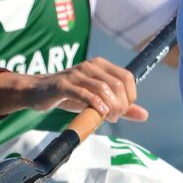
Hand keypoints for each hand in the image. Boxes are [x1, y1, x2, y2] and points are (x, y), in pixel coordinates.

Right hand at [11, 57, 147, 122]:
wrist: (38, 92)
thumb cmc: (70, 95)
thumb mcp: (98, 100)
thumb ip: (121, 106)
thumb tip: (145, 115)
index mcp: (101, 65)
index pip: (127, 78)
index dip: (130, 96)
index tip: (123, 111)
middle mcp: (90, 66)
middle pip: (117, 85)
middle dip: (121, 104)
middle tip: (115, 117)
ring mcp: (76, 74)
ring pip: (103, 89)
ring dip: (110, 107)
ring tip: (107, 117)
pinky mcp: (63, 85)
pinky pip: (84, 93)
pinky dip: (95, 103)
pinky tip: (100, 113)